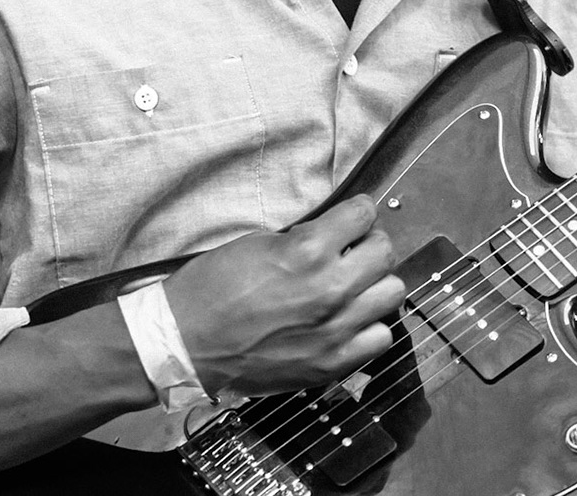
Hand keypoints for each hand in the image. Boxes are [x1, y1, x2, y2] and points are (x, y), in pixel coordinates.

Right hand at [161, 194, 406, 397]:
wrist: (185, 343)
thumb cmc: (211, 288)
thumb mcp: (258, 243)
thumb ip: (303, 239)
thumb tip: (334, 236)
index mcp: (308, 250)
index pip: (364, 214)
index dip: (356, 213)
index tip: (350, 220)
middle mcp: (331, 288)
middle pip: (385, 252)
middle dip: (368, 245)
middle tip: (349, 252)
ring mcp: (336, 329)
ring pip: (392, 293)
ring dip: (373, 285)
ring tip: (352, 288)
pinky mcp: (333, 363)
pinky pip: (381, 337)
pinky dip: (369, 326)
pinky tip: (348, 322)